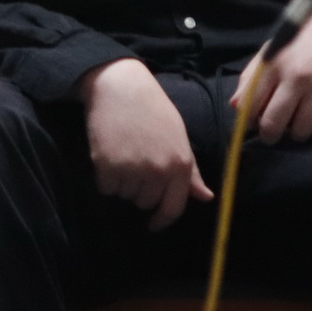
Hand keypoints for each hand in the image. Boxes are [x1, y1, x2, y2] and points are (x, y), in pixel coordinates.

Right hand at [79, 58, 211, 229]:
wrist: (121, 86)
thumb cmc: (153, 109)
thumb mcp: (179, 137)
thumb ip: (191, 171)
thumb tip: (206, 198)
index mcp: (180, 164)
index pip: (173, 208)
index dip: (162, 220)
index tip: (153, 224)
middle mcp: (158, 171)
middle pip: (145, 203)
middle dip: (140, 189)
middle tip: (135, 162)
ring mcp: (133, 169)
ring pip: (125, 195)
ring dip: (122, 182)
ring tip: (123, 153)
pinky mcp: (108, 166)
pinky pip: (106, 188)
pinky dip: (105, 177)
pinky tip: (109, 155)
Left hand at [231, 2, 311, 144]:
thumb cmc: (307, 32)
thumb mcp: (275, 46)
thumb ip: (252, 75)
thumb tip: (235, 106)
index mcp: (274, 62)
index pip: (252, 103)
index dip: (250, 121)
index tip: (256, 124)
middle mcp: (296, 77)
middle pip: (274, 123)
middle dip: (270, 135)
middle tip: (274, 134)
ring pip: (302, 130)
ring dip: (298, 133)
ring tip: (301, 124)